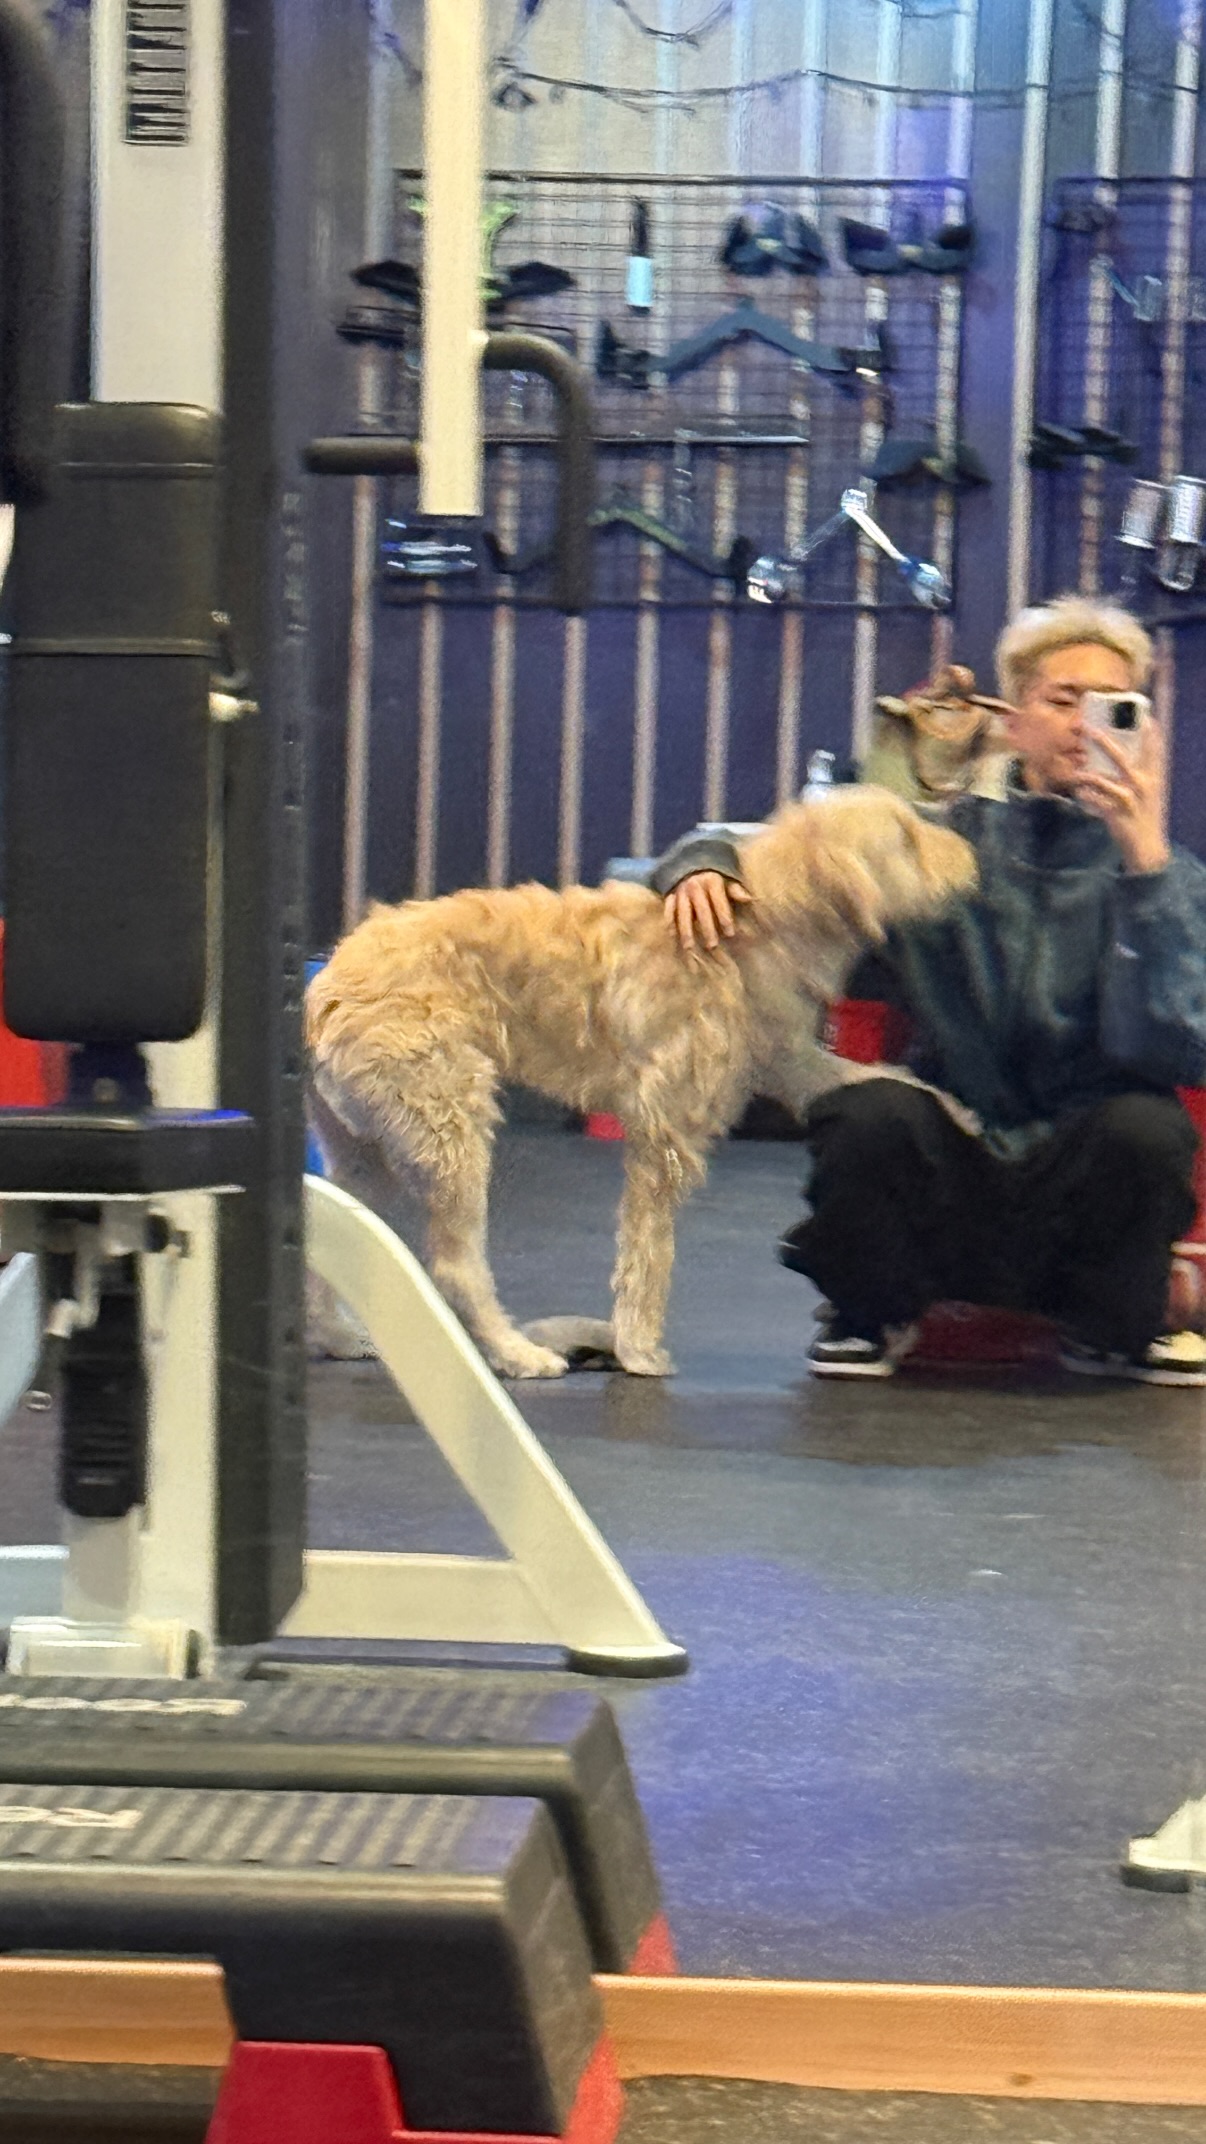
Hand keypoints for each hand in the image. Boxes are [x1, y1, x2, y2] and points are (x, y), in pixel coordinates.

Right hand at [663, 870, 751, 952]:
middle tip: (712, 946)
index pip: (719, 902)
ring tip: (689, 947)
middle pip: (702, 910)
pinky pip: (668, 910)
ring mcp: (681, 891)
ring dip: (686, 931)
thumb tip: (749, 899)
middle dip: (707, 928)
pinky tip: (673, 936)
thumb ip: (735, 890)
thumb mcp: (725, 879)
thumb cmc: (711, 877)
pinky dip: (670, 923)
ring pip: (683, 913)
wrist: (687, 862)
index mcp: (711, 881)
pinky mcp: (670, 895)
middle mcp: (695, 886)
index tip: (730, 934)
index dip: (725, 917)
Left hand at [1074, 716, 1169, 874]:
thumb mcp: (1147, 792)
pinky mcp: (1118, 815)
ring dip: (1086, 775)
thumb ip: (1136, 773)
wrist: (1146, 847)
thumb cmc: (1143, 814)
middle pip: (1122, 759)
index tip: (1142, 716)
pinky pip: (1096, 802)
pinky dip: (1086, 796)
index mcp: (1152, 777)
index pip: (1152, 749)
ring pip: (1105, 781)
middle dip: (1104, 742)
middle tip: (1088, 730)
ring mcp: (1130, 800)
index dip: (1148, 732)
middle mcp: (1144, 785)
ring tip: (1074, 772)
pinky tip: (1078, 792)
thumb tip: (1115, 754)